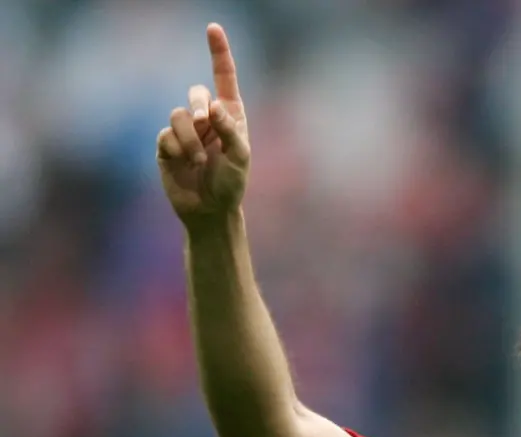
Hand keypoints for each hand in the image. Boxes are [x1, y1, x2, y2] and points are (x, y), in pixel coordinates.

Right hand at [157, 23, 249, 227]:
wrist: (209, 209)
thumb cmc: (231, 183)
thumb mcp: (240, 157)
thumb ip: (229, 130)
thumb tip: (212, 104)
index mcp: (230, 116)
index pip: (224, 78)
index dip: (218, 53)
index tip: (213, 28)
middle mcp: (207, 119)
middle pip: (195, 92)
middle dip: (198, 105)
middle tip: (205, 123)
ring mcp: (186, 131)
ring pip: (178, 114)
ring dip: (189, 137)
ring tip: (198, 160)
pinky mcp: (167, 145)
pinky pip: (165, 134)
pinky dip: (177, 148)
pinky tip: (184, 163)